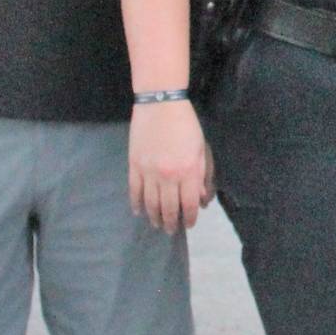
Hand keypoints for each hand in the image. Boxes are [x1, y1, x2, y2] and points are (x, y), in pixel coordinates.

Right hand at [130, 100, 212, 234]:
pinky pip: (134, 190)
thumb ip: (201, 174)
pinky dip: (136, 203)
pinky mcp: (134, 165)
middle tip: (171, 230)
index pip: (188, 204)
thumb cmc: (186, 124)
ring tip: (157, 224)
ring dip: (154, 217)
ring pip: (150, 203)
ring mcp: (149, 172)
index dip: (189, 218)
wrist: (160, 104)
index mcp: (188, 171)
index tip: (189, 224)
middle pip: (168, 208)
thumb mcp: (201, 149)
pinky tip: (138, 211)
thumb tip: (200, 198)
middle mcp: (168, 176)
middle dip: (171, 222)